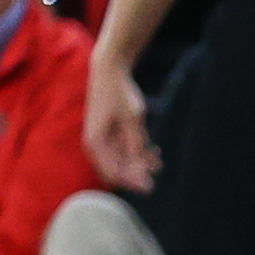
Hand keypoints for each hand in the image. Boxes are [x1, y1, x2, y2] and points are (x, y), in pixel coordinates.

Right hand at [87, 59, 159, 193]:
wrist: (110, 70)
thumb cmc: (119, 94)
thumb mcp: (133, 120)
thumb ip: (137, 147)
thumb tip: (144, 173)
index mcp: (96, 143)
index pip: (112, 174)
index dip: (131, 182)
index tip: (151, 184)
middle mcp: (96, 143)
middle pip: (116, 169)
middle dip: (137, 173)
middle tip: (157, 168)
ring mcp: (103, 138)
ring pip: (122, 161)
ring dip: (140, 162)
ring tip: (158, 158)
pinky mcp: (110, 132)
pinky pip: (124, 150)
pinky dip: (138, 153)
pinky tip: (155, 152)